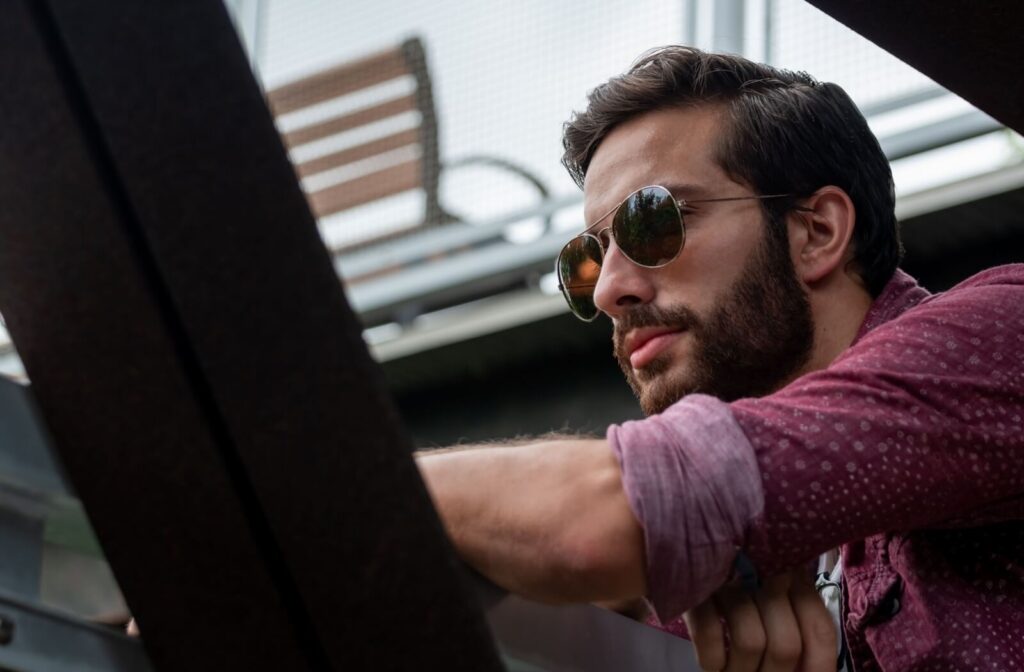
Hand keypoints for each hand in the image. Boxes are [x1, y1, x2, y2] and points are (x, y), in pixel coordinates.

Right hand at [682, 569, 836, 671]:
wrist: (692, 538)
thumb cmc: (739, 574)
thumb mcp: (774, 591)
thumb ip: (795, 622)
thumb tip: (806, 668)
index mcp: (796, 577)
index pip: (819, 631)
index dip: (818, 667)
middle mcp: (768, 573)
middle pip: (785, 646)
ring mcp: (729, 576)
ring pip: (750, 643)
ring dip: (739, 671)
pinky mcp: (696, 582)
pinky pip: (710, 634)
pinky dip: (712, 660)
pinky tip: (712, 663)